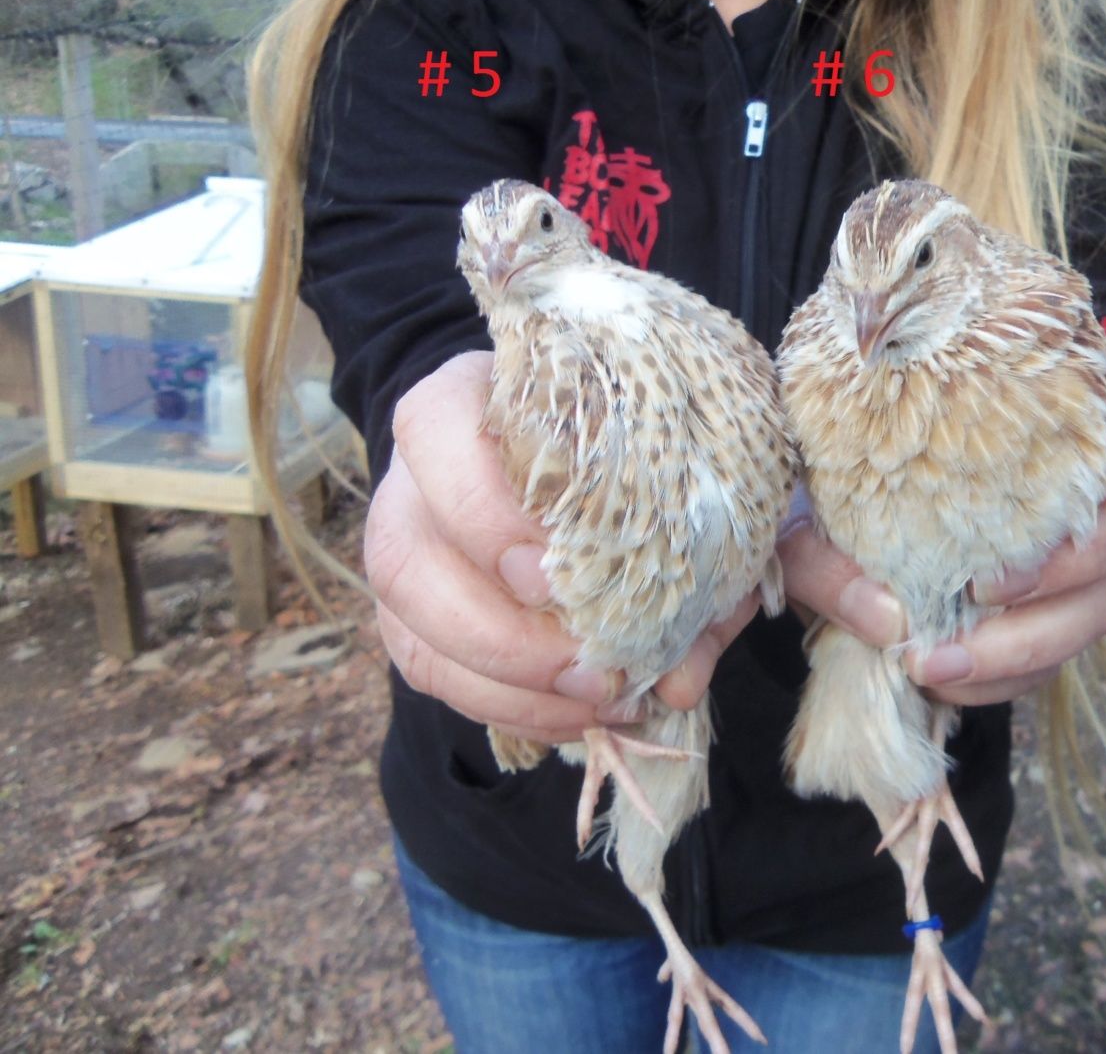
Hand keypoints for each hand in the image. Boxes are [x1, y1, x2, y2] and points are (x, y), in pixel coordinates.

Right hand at [366, 351, 758, 743]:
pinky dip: (507, 707)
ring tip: (594, 699)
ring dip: (505, 681)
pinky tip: (574, 716)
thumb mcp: (673, 467)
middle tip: (588, 665)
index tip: (554, 574)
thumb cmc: (629, 447)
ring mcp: (404, 544)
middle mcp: (414, 473)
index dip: (484, 511)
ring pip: (409, 624)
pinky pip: (430, 672)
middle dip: (500, 630)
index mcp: (468, 398)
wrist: (584, 454)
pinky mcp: (411, 612)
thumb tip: (681, 676)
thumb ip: (693, 551)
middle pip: (403, 554)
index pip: (434, 432)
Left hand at [777, 340, 1105, 704]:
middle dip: (1082, 558)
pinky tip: (942, 679)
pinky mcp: (1043, 613)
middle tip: (989, 585)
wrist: (815, 501)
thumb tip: (884, 614)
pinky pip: (1053, 656)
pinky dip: (1002, 678)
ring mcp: (1069, 546)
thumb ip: (821, 527)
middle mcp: (1075, 467)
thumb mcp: (804, 467)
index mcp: (1042, 392)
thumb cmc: (826, 452)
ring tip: (939, 659)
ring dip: (1032, 640)